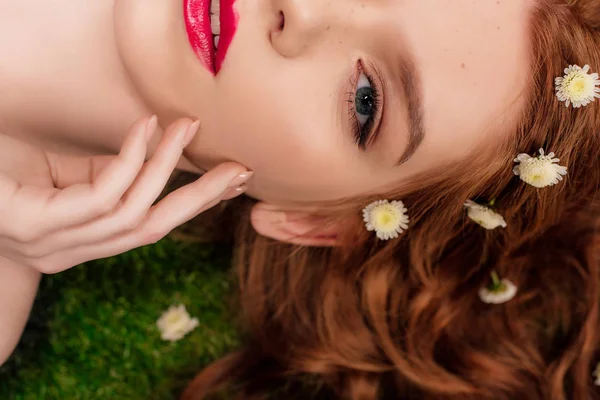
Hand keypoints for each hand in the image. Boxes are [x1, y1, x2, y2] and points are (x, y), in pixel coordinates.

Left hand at [0, 116, 250, 273]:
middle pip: (154, 229)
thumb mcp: (67, 175)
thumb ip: (111, 171)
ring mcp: (55, 242)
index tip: (234, 181)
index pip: (154, 225)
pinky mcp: (38, 225)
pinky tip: (145, 129)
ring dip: (167, 167)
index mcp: (85, 240)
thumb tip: (160, 152)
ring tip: (186, 128)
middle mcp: (74, 250)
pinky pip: (102, 196)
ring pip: (134, 214)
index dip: (197, 204)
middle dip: (201, 198)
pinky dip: (131, 160)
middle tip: (238, 168)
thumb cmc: (4, 174)